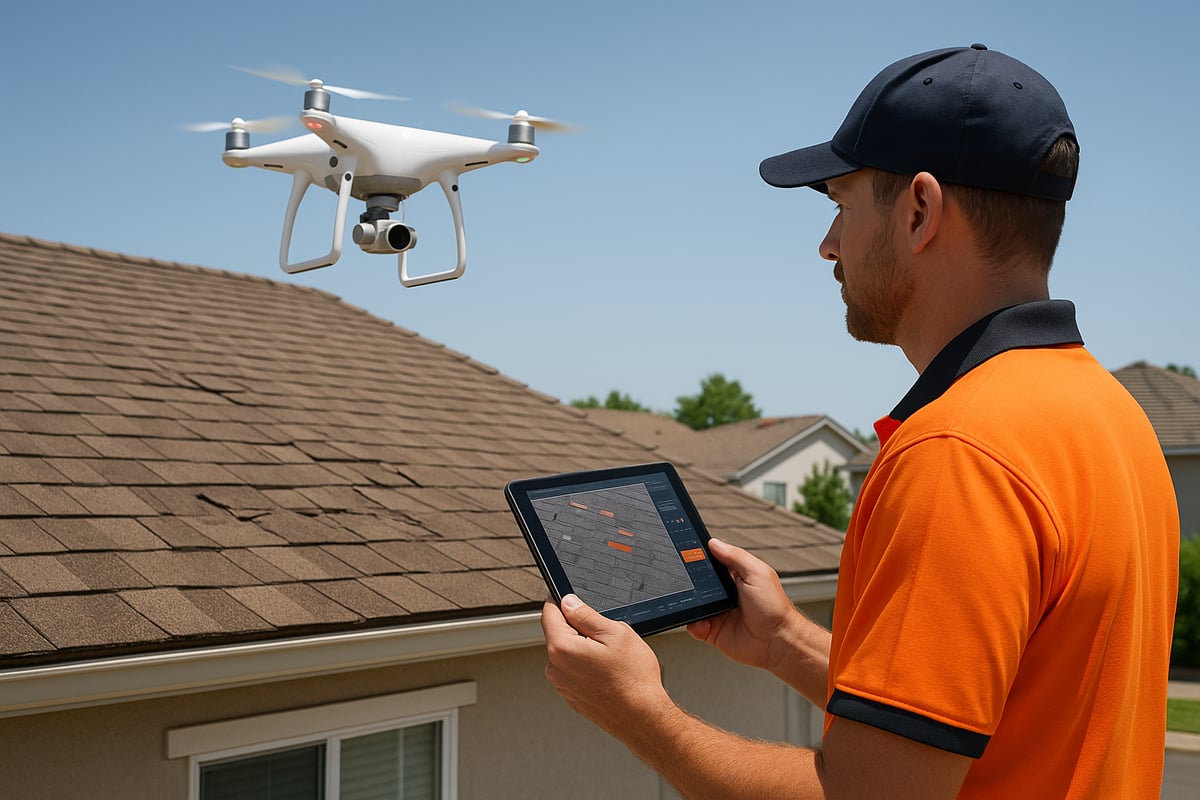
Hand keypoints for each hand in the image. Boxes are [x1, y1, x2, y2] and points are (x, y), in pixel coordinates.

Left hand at [541, 594, 673, 736]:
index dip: (560, 601)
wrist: (643, 717)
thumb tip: (568, 603)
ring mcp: (563, 686)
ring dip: (583, 649)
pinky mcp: (571, 697)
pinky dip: (586, 667)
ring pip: (567, 653)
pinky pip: (574, 672)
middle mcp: (556, 669)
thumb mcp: (615, 633)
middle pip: (558, 634)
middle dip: (577, 628)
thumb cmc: (633, 679)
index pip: (549, 613)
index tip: (570, 599)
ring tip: (610, 659)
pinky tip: (608, 673)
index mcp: (562, 648)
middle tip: (605, 636)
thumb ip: (585, 615)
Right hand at [687, 538, 800, 671]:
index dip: (700, 557)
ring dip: (691, 604)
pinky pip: (693, 625)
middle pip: (698, 582)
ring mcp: (717, 611)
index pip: (712, 562)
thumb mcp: (757, 573)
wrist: (776, 642)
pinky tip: (704, 622)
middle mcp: (724, 593)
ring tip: (701, 606)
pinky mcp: (712, 630)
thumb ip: (736, 556)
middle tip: (691, 584)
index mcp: (735, 576)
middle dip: (691, 582)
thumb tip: (714, 543)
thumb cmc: (774, 609)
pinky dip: (694, 624)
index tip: (689, 554)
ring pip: (692, 603)